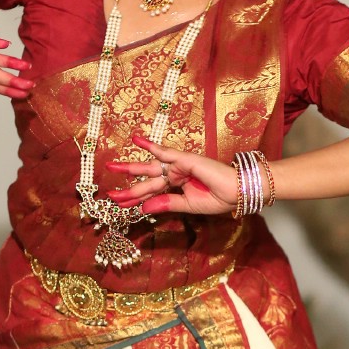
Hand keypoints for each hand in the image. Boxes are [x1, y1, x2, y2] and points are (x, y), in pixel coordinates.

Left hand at [103, 133, 239, 217]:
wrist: (239, 192)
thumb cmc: (220, 198)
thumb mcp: (188, 206)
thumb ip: (167, 204)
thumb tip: (145, 208)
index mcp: (177, 186)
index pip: (152, 193)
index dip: (135, 199)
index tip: (119, 205)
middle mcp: (176, 174)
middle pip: (147, 181)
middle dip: (128, 188)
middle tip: (109, 194)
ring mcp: (179, 165)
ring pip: (150, 169)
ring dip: (131, 169)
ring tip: (112, 166)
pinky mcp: (185, 159)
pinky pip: (164, 151)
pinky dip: (150, 145)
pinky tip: (136, 139)